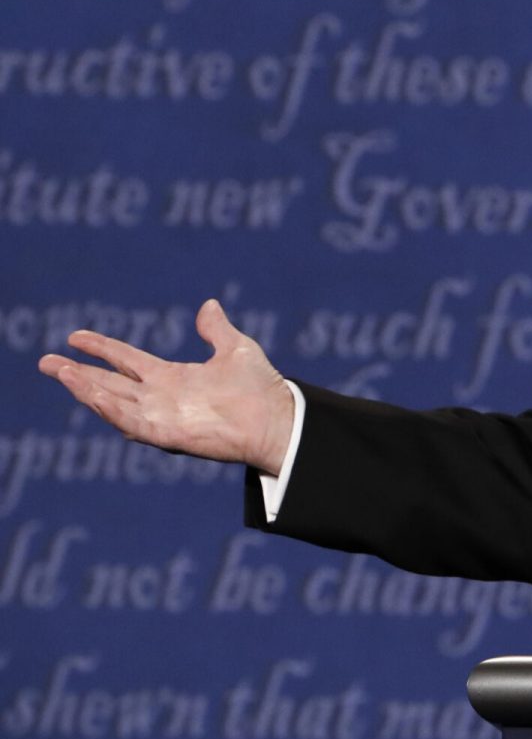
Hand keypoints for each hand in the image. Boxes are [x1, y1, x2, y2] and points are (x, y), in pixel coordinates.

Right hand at [38, 299, 294, 474]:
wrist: (278, 418)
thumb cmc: (261, 388)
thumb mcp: (236, 349)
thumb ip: (216, 330)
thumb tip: (208, 305)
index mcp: (172, 377)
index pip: (126, 360)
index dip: (101, 348)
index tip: (75, 336)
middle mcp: (160, 397)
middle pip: (109, 382)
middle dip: (77, 373)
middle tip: (45, 361)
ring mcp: (161, 415)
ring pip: (113, 401)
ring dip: (85, 389)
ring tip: (60, 372)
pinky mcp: (167, 433)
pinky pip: (132, 421)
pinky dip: (111, 410)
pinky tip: (92, 396)